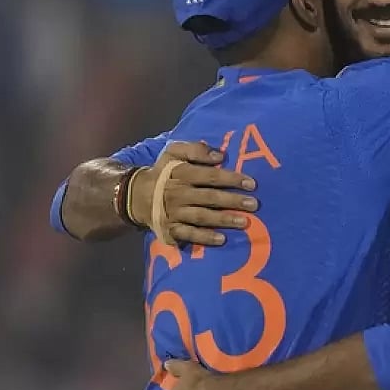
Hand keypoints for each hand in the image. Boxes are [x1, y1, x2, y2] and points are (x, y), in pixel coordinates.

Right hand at [129, 141, 258, 245]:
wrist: (136, 195)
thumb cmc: (164, 172)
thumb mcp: (174, 152)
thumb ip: (195, 149)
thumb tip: (219, 155)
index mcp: (181, 173)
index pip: (210, 175)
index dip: (231, 179)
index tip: (251, 184)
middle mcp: (178, 193)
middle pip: (209, 197)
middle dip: (232, 201)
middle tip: (254, 204)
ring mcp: (174, 213)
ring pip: (201, 216)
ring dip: (223, 219)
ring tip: (244, 222)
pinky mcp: (170, 229)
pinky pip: (188, 234)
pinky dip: (204, 237)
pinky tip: (221, 239)